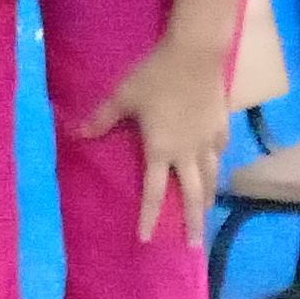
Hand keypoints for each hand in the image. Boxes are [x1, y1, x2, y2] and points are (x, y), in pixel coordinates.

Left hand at [82, 32, 230, 248]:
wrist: (196, 53)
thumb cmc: (155, 74)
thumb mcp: (124, 95)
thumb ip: (102, 118)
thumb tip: (78, 133)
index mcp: (161, 150)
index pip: (153, 192)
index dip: (149, 217)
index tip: (145, 239)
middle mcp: (187, 153)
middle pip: (192, 195)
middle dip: (193, 223)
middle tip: (195, 245)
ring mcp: (208, 141)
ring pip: (210, 178)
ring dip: (208, 198)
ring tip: (207, 212)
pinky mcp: (221, 127)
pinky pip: (220, 153)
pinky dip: (217, 164)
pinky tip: (217, 167)